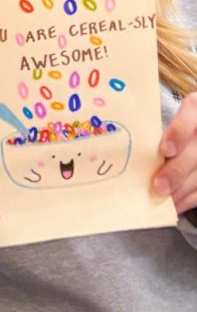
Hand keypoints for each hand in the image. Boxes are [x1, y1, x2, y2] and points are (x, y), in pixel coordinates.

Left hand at [154, 92, 196, 213]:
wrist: (194, 133)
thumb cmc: (173, 123)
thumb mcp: (165, 116)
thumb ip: (154, 128)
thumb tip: (122, 146)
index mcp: (195, 106)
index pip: (191, 111)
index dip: (179, 132)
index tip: (165, 150)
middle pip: (196, 151)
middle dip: (177, 171)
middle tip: (158, 186)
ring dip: (183, 189)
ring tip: (162, 202)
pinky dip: (190, 197)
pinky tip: (175, 205)